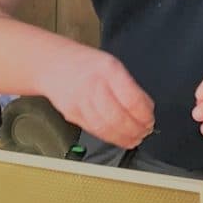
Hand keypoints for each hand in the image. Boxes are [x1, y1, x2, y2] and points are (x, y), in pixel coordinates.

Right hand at [36, 47, 154, 149]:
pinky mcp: (72, 115)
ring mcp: (80, 102)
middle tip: (145, 131)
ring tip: (134, 138)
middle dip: (136, 130)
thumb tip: (146, 108)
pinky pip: (94, 131)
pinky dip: (110, 138)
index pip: (132, 100)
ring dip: (124, 138)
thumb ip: (129, 86)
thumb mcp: (112, 65)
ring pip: (106, 129)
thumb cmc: (85, 64)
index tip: (150, 119)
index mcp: (108, 70)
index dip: (145, 115)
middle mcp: (93, 86)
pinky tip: (119, 137)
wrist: (52, 64)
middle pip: (119, 118)